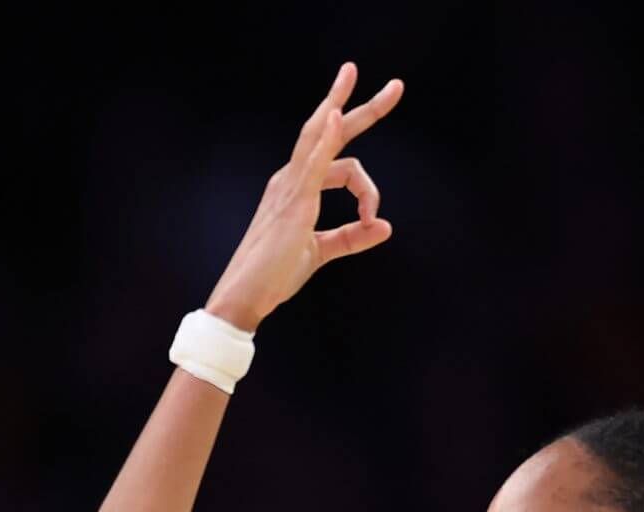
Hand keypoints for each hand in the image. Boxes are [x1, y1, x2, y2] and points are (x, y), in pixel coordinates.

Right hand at [205, 62, 403, 330]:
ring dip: (355, 108)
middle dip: (362, 106)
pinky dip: (326, 137)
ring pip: (324, 134)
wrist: (247, 293)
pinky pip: (312, 160)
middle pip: (328, 129)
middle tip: (397, 86)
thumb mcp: (320, 251)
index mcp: (296, 186)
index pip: (342, 165)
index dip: (367, 190)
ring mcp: (291, 183)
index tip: (371, 219)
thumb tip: (385, 227)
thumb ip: (350, 238)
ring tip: (392, 90)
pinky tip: (336, 116)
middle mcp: (292, 176)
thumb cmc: (275, 273)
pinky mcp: (294, 199)